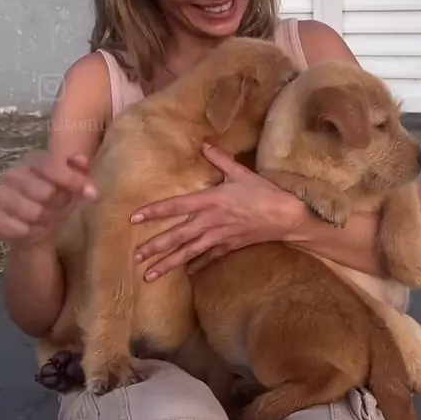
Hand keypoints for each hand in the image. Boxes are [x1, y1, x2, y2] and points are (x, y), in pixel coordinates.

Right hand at [0, 151, 95, 246]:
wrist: (30, 225)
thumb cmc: (55, 201)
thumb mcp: (72, 185)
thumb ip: (80, 172)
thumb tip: (84, 163)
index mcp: (34, 162)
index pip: (51, 166)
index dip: (71, 179)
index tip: (90, 192)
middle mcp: (14, 175)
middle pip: (47, 192)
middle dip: (59, 205)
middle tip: (59, 208)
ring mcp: (1, 195)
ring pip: (35, 213)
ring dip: (45, 221)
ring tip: (45, 220)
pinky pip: (20, 229)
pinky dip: (30, 232)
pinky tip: (30, 229)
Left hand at [131, 144, 307, 279]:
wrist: (286, 216)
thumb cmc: (263, 192)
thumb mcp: (241, 172)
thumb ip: (220, 159)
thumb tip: (204, 144)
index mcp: (211, 201)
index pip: (176, 206)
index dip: (155, 211)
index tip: (134, 218)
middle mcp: (210, 221)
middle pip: (178, 236)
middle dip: (155, 247)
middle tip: (135, 258)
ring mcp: (219, 237)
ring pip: (189, 252)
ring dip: (169, 264)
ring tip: (149, 275)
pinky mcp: (229, 246)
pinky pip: (209, 257)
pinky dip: (196, 265)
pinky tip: (185, 274)